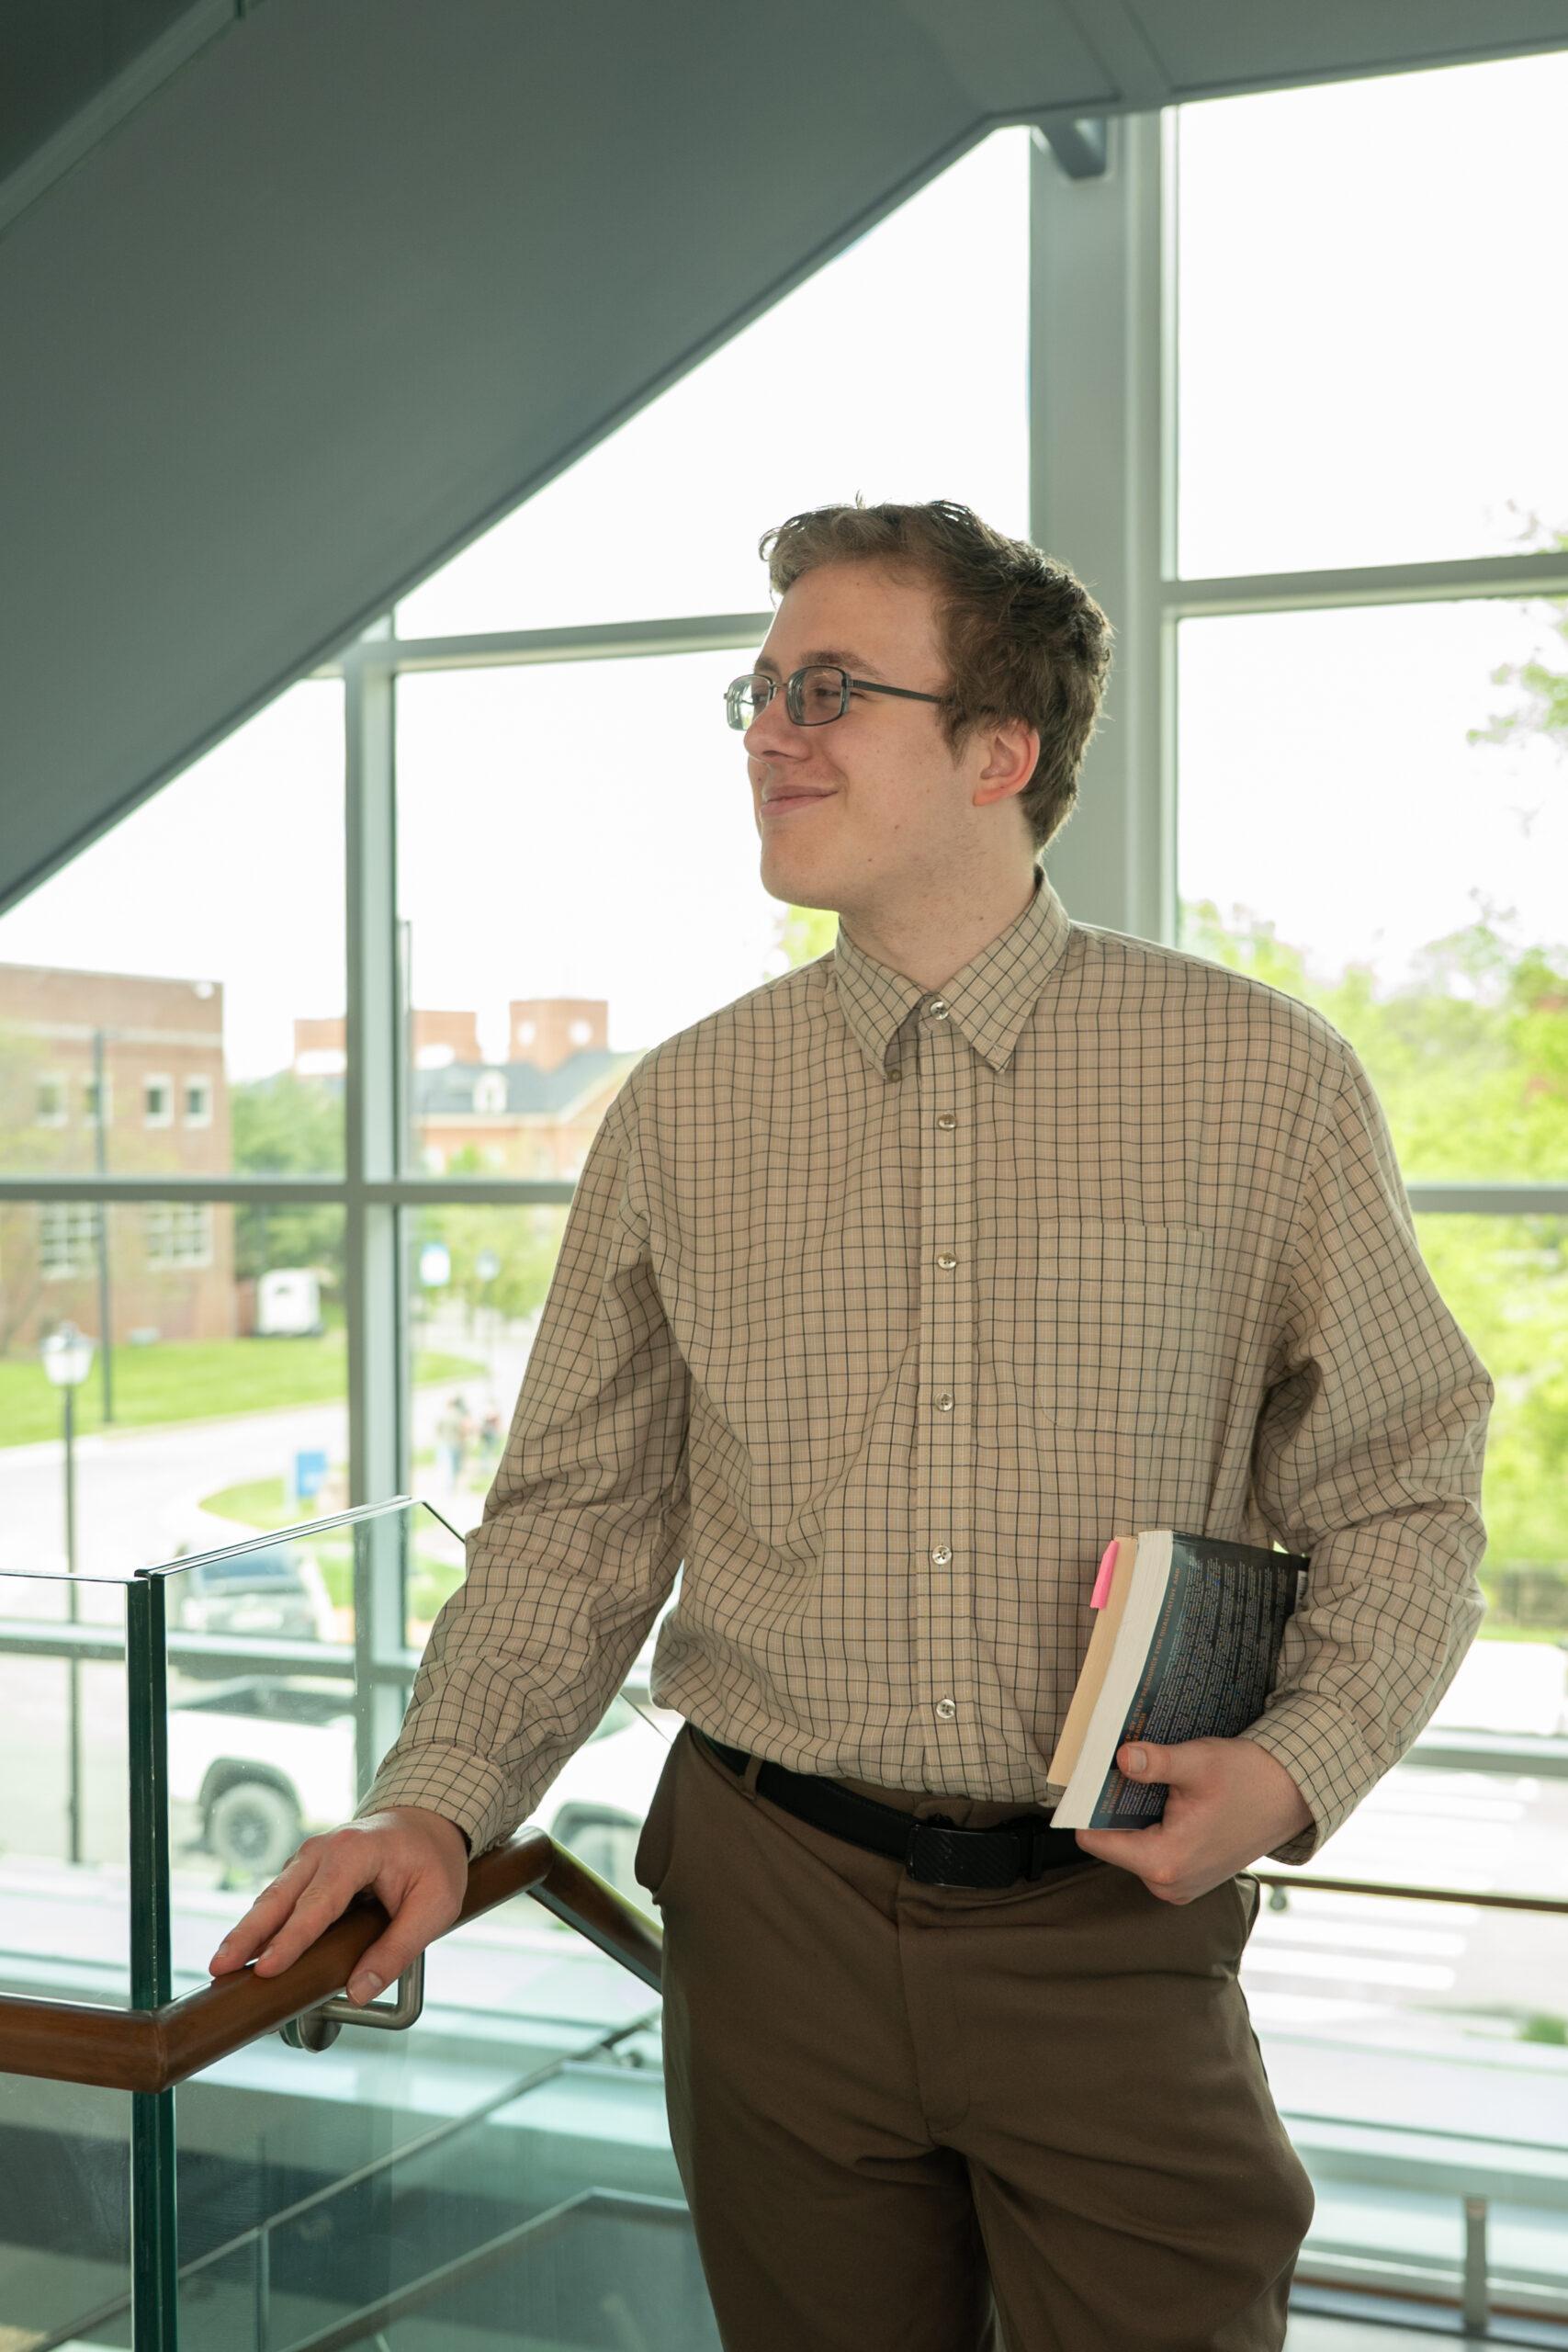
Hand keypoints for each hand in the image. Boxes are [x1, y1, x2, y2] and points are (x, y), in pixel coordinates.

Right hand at [206, 1807, 468, 2004]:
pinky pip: (279, 1901)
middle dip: (248, 1934)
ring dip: (246, 1932)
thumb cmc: (433, 1861)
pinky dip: (260, 1926)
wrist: (427, 1822)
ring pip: (272, 1898)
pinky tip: (246, 1955)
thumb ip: (398, 1949)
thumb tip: (359, 1991)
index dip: (293, 1937)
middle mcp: (324, 1850)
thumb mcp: (434, 1906)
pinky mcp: (304, 1873)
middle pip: (280, 1897)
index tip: (268, 1967)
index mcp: (356, 1852)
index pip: (319, 1902)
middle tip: (220, 1968)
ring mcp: (309, 1859)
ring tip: (222, 1967)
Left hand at [1072, 1735, 1311, 1904]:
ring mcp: (1178, 1885)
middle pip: (1112, 1842)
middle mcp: (1167, 1883)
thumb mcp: (1198, 1763)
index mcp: (1164, 1862)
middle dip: (1113, 1808)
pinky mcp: (1188, 1878)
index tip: (1086, 1777)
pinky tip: (1166, 1799)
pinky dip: (1153, 1825)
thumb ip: (1155, 1763)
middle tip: (1120, 1771)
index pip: (1094, 1839)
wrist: (1291, 1795)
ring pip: (1132, 1846)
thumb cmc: (1249, 1779)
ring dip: (1134, 1815)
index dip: (1086, 1806)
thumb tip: (1119, 1758)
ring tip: (1148, 1782)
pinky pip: (1153, 1851)